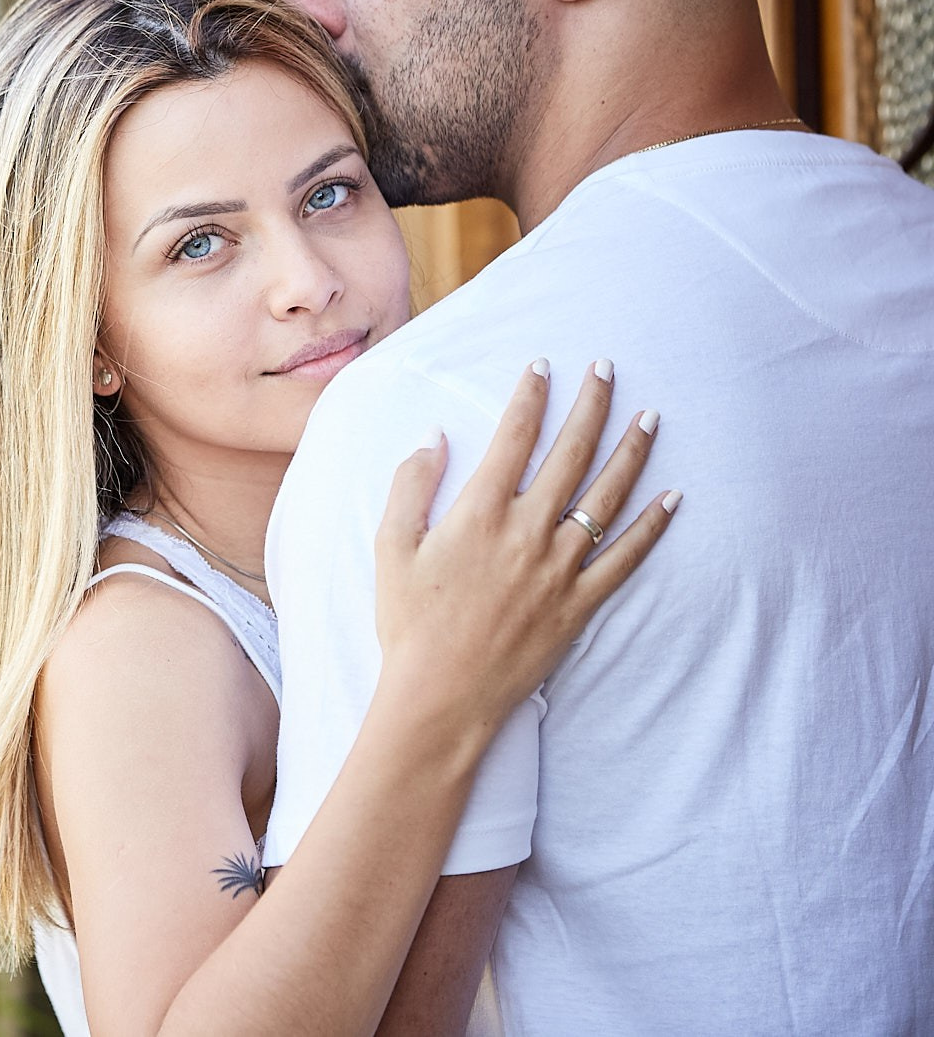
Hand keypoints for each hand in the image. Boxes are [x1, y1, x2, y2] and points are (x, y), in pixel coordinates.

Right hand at [373, 360, 677, 731]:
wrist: (443, 695)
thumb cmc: (409, 622)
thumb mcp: (390, 548)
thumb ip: (410, 486)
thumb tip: (433, 437)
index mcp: (480, 512)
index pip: (513, 436)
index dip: (531, 396)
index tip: (543, 366)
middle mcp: (528, 532)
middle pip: (570, 453)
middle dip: (592, 405)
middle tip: (607, 369)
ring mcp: (560, 568)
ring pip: (607, 497)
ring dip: (632, 452)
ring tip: (651, 417)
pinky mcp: (580, 603)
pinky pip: (627, 558)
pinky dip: (653, 526)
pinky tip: (672, 498)